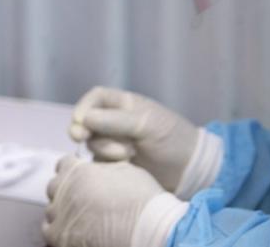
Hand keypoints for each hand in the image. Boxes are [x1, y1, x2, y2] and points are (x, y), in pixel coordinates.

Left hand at [42, 156, 188, 246]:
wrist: (149, 229)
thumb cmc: (143, 200)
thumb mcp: (124, 169)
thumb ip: (101, 166)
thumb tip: (94, 169)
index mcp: (78, 170)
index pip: (64, 165)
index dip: (73, 171)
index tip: (81, 179)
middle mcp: (64, 190)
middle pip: (54, 187)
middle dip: (66, 191)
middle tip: (84, 200)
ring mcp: (60, 215)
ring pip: (52, 210)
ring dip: (63, 212)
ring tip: (82, 218)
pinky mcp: (60, 237)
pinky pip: (50, 231)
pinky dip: (60, 231)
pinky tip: (76, 232)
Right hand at [68, 87, 199, 192]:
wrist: (189, 170)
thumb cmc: (171, 139)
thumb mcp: (146, 124)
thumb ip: (115, 121)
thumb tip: (84, 119)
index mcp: (124, 104)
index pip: (95, 98)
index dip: (84, 107)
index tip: (80, 121)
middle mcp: (115, 122)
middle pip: (86, 121)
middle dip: (81, 129)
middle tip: (80, 138)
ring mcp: (114, 143)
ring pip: (93, 143)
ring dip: (105, 148)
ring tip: (128, 154)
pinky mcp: (115, 164)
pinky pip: (98, 161)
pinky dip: (106, 163)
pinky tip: (124, 165)